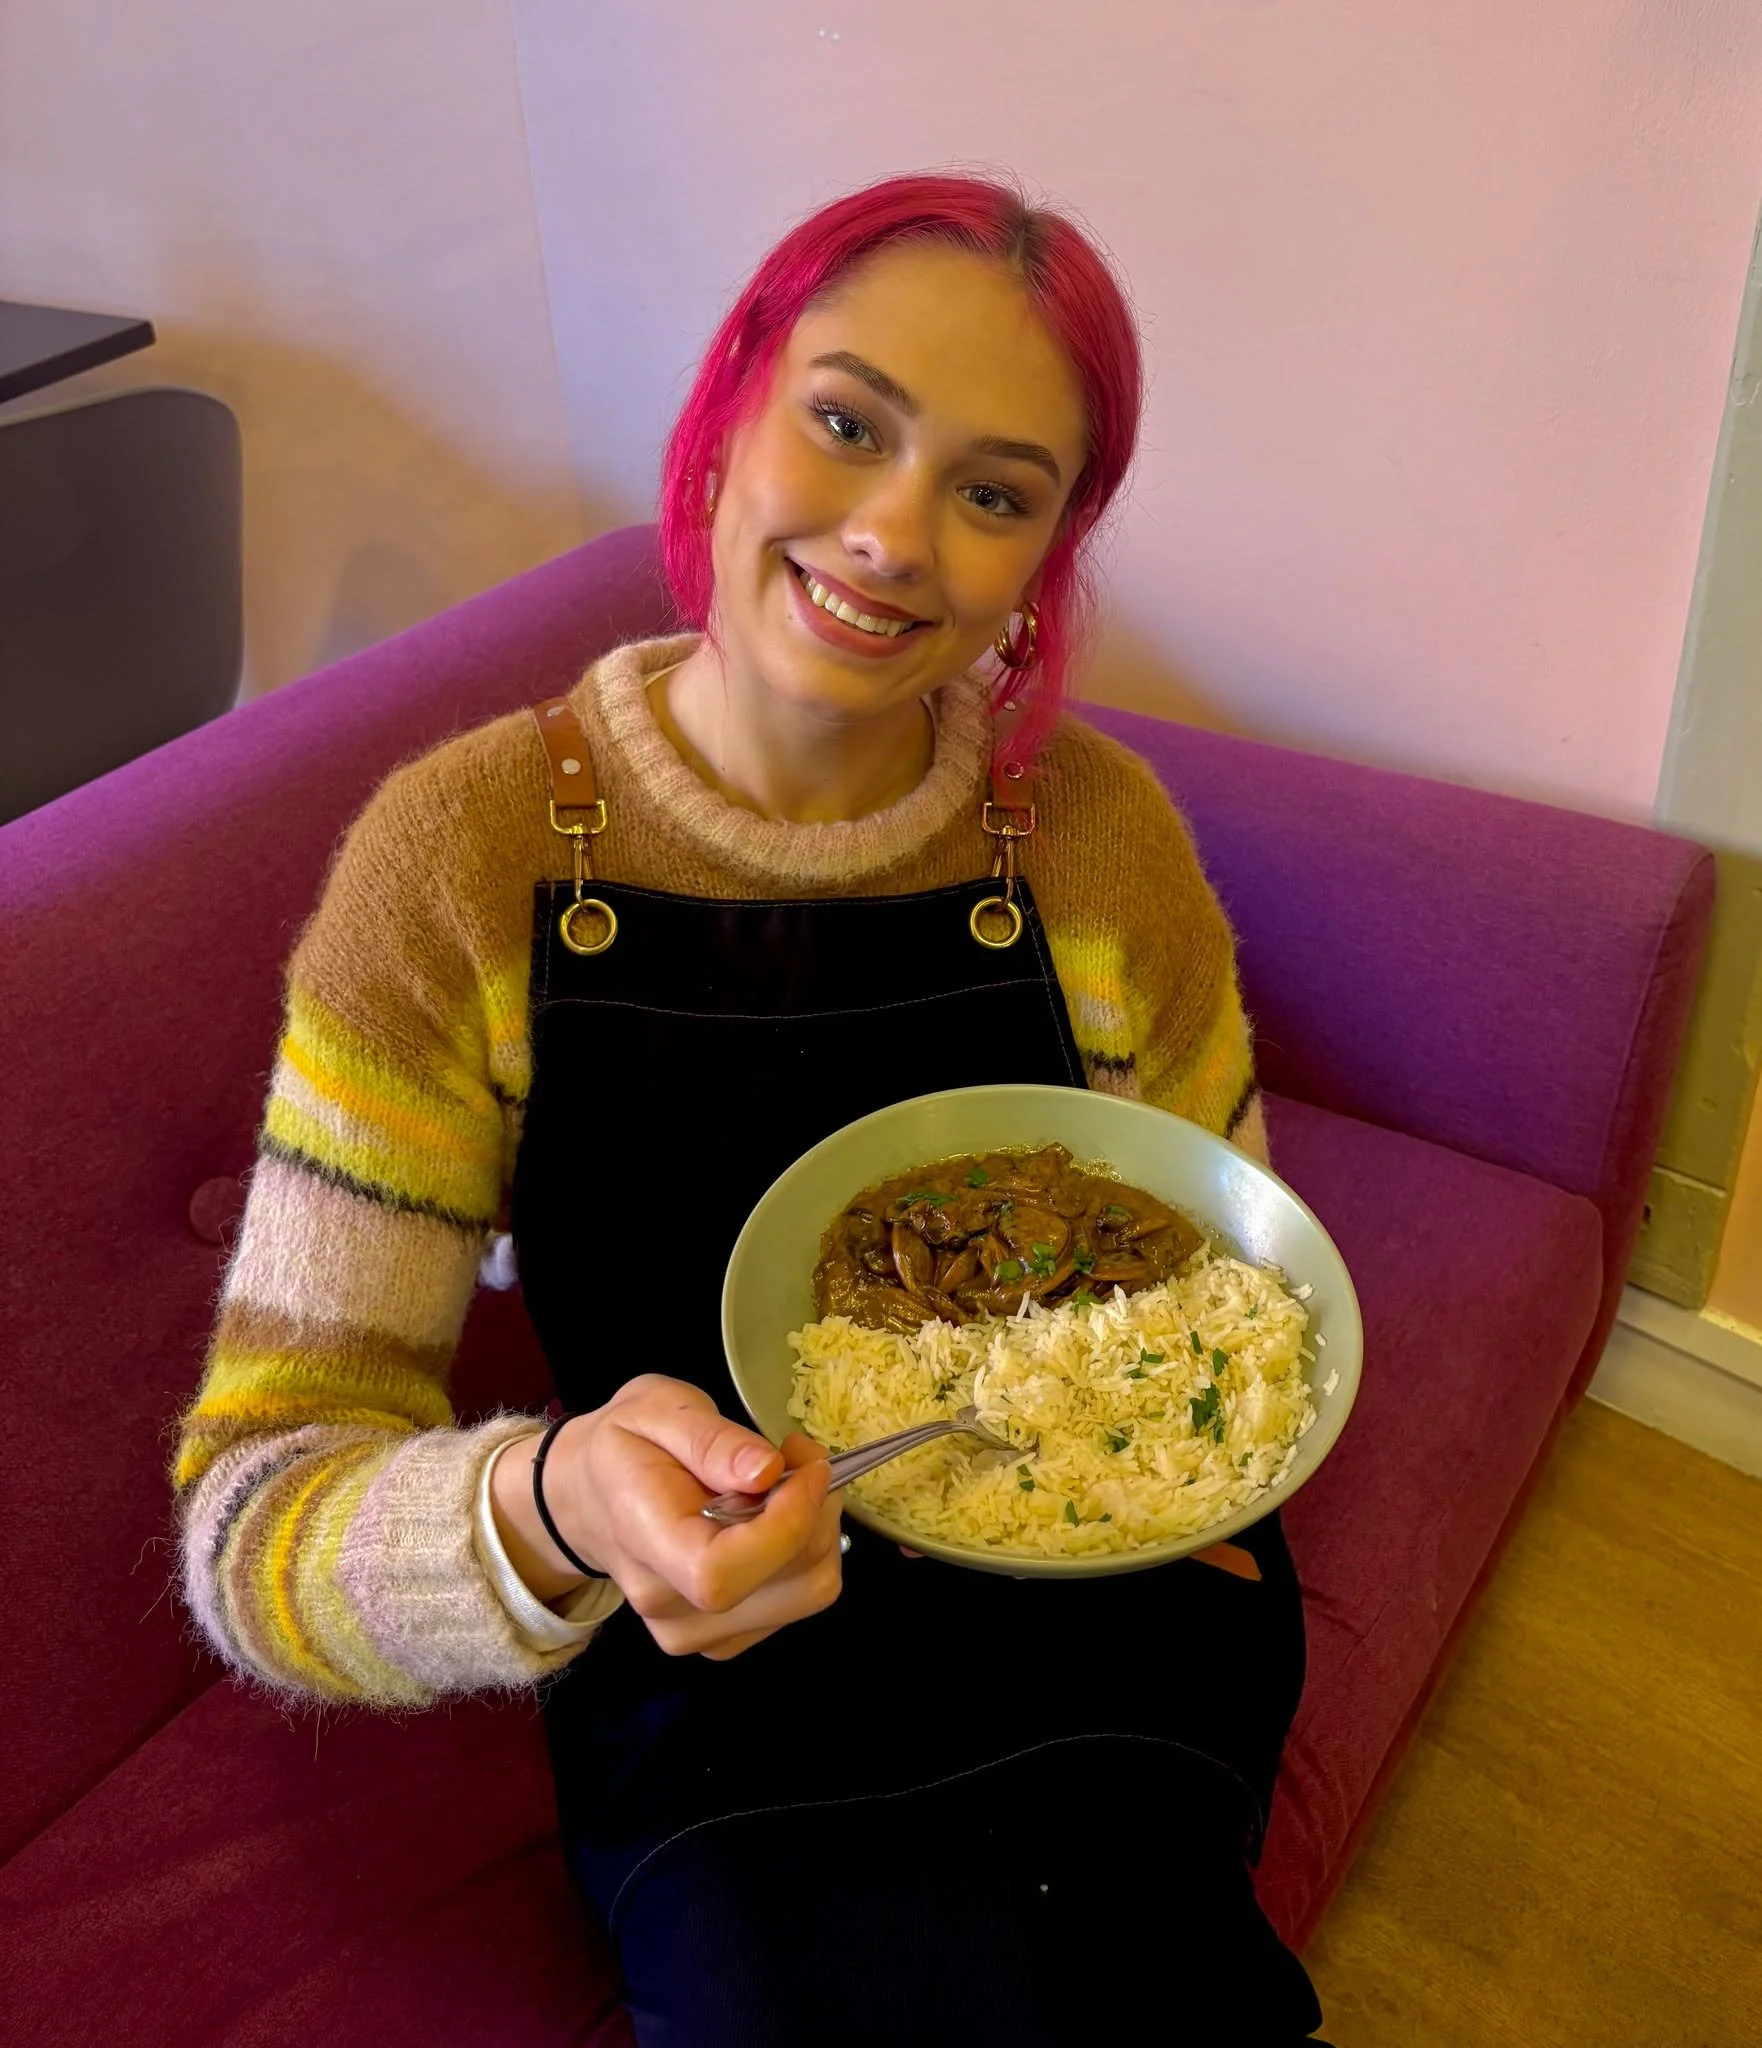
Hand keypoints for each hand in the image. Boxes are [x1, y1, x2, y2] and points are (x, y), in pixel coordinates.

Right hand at [542, 1375, 843, 1659]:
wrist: (590, 1495)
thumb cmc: (625, 1447)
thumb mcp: (657, 1408)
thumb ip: (711, 1439)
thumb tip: (766, 1470)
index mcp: (643, 1540)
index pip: (720, 1573)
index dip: (786, 1523)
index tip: (804, 1464)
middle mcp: (668, 1605)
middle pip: (788, 1583)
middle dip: (816, 1509)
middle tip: (795, 1456)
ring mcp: (696, 1632)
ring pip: (808, 1592)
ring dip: (817, 1530)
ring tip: (783, 1485)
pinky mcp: (723, 1639)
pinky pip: (799, 1600)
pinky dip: (804, 1554)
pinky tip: (773, 1521)